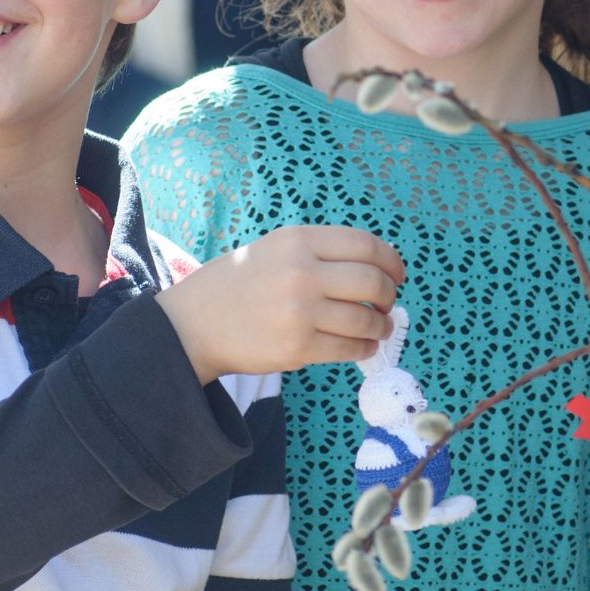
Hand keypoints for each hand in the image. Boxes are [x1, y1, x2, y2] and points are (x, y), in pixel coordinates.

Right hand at [160, 226, 405, 382]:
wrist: (192, 325)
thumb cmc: (236, 285)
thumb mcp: (273, 250)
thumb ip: (318, 254)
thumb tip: (374, 269)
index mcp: (297, 241)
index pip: (365, 245)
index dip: (391, 261)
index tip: (397, 274)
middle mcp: (302, 272)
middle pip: (372, 282)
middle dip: (389, 296)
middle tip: (387, 305)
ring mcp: (300, 312)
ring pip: (365, 320)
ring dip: (380, 327)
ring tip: (379, 329)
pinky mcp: (298, 347)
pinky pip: (349, 349)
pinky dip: (364, 349)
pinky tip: (363, 347)